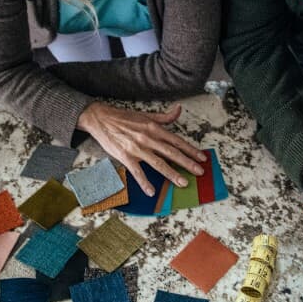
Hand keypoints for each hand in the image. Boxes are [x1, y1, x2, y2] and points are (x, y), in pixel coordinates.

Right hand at [76, 102, 205, 195]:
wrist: (101, 118)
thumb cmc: (124, 117)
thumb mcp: (146, 115)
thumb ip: (164, 117)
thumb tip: (179, 110)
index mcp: (154, 128)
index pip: (176, 141)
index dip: (190, 150)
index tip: (201, 157)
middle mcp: (148, 138)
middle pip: (171, 153)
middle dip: (187, 163)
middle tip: (199, 172)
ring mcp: (137, 148)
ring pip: (158, 163)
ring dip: (172, 173)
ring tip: (183, 182)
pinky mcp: (125, 156)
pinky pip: (137, 172)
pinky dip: (144, 182)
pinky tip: (151, 191)